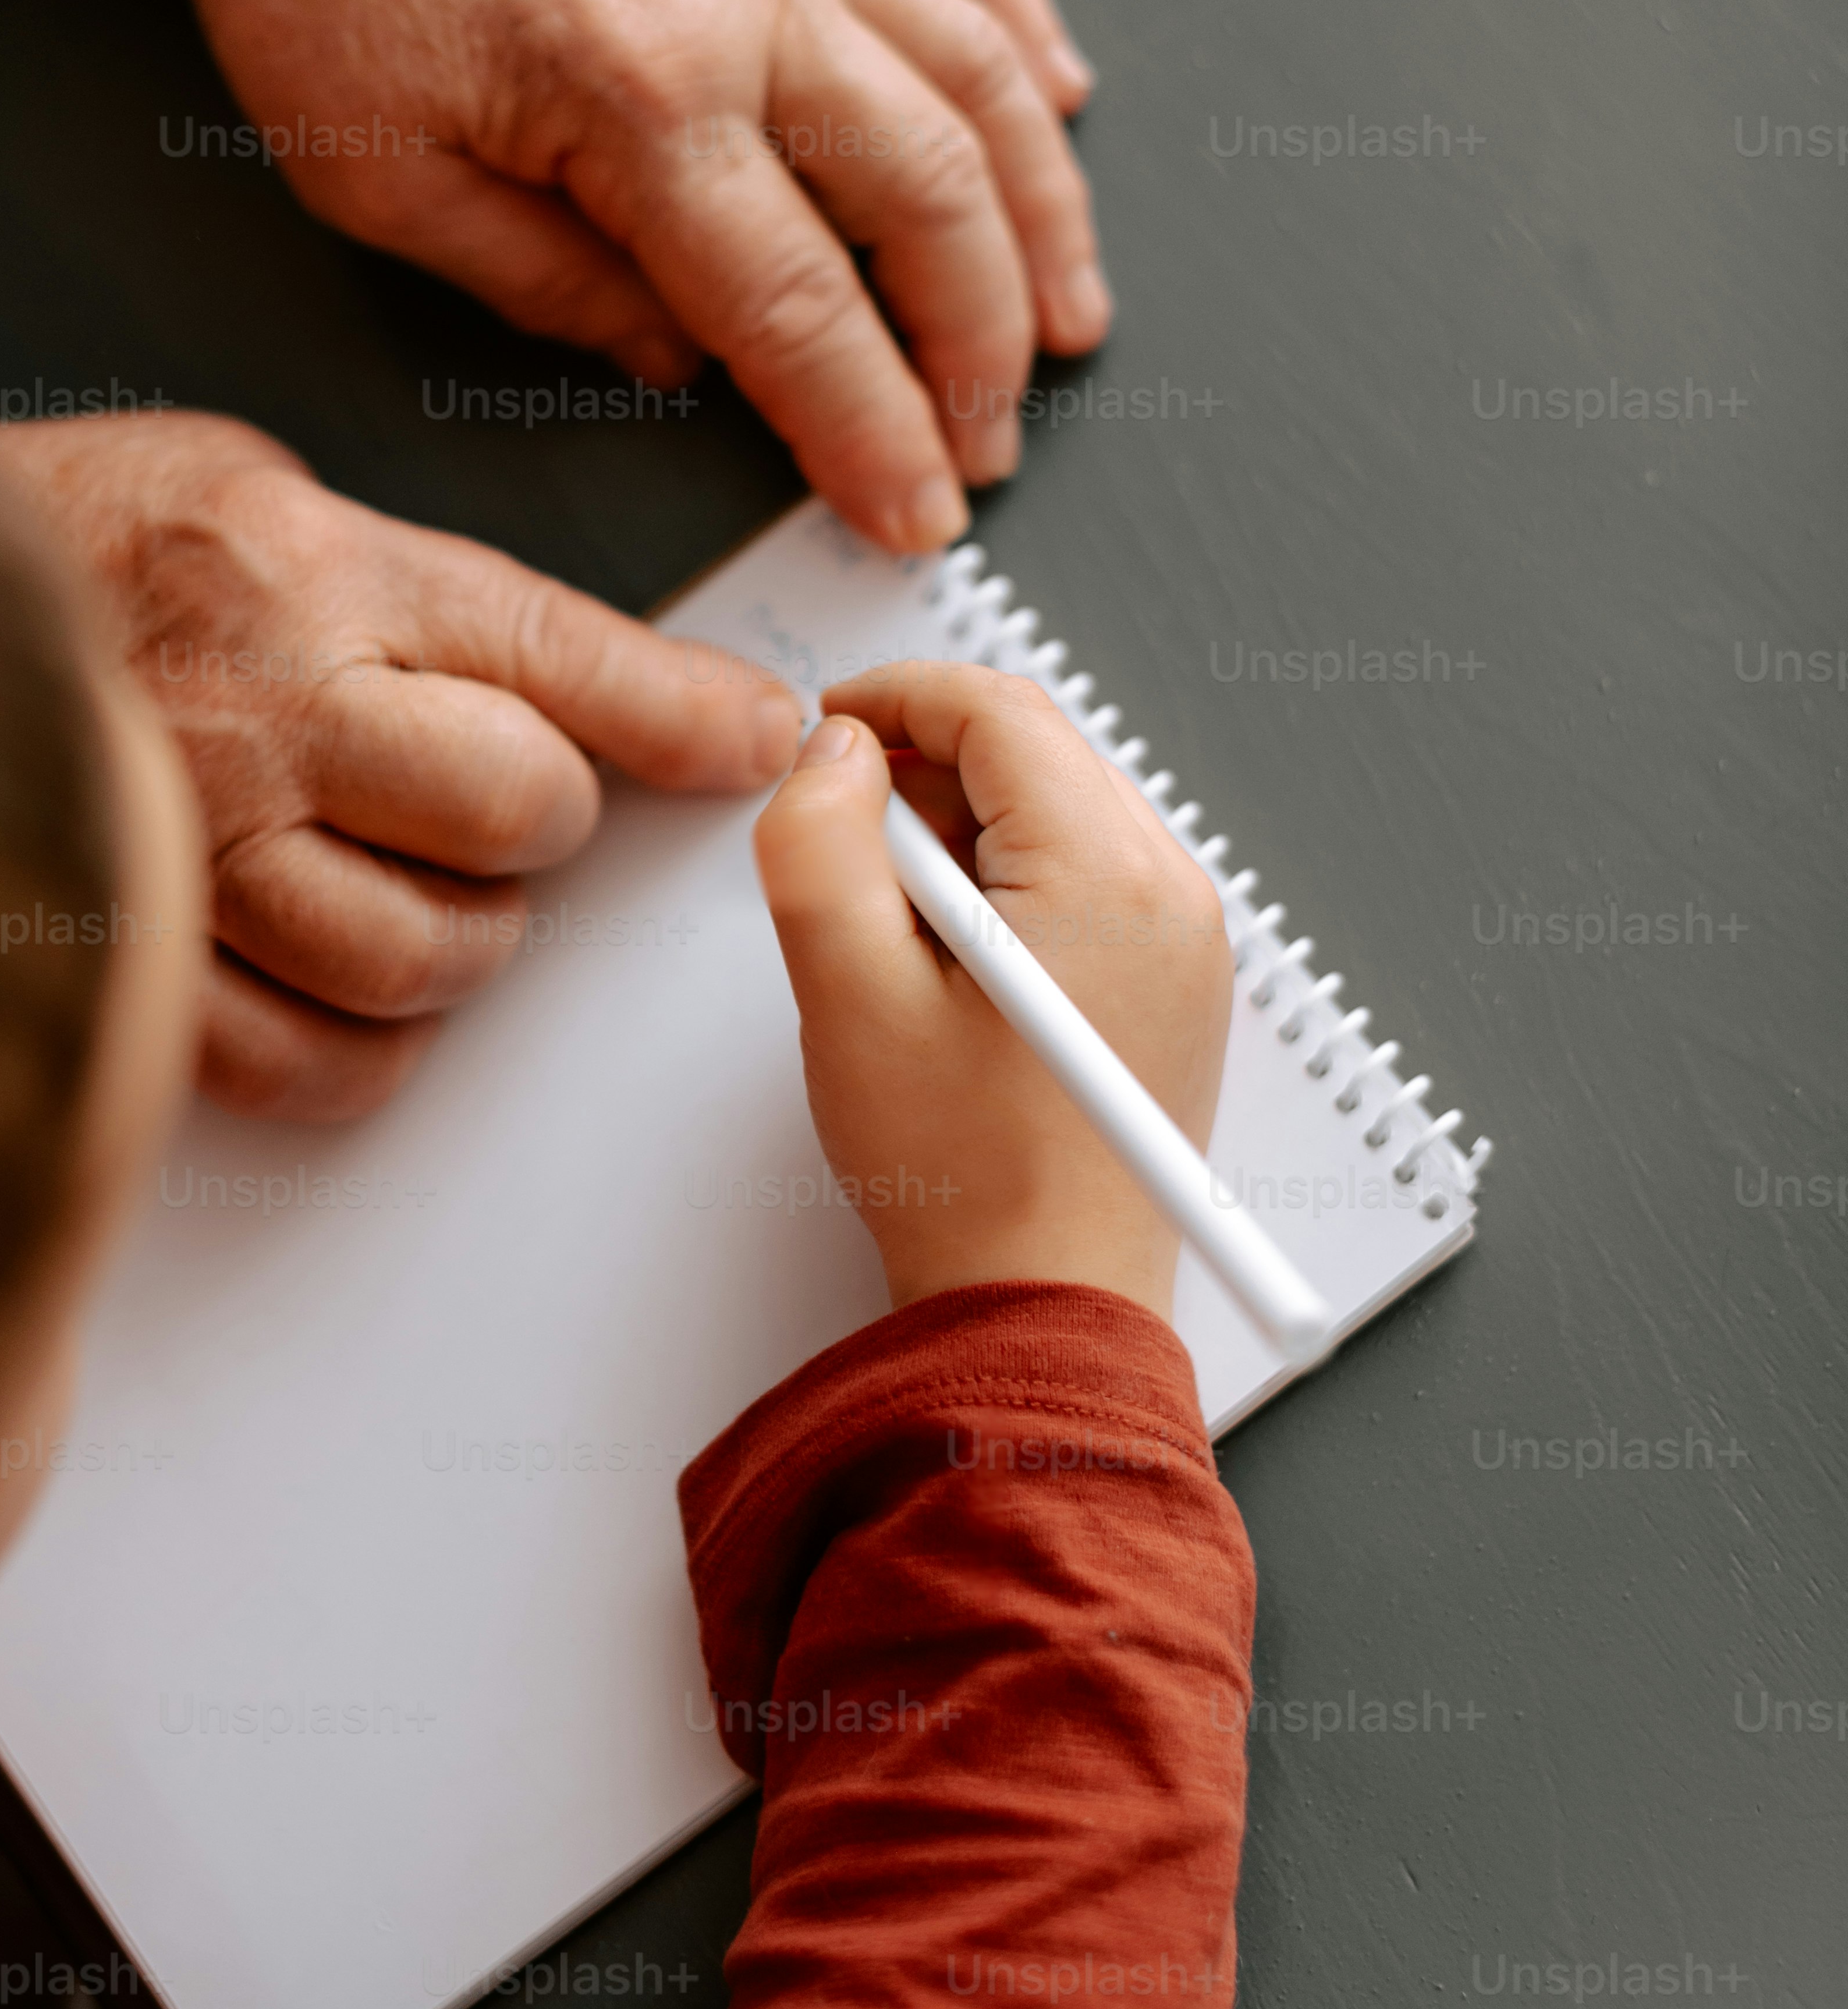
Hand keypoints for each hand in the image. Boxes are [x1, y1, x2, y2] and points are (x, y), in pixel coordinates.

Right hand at [0, 412, 797, 1119]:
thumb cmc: (72, 548)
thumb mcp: (269, 495)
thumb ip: (431, 589)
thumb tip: (607, 680)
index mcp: (309, 573)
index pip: (557, 656)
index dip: (686, 712)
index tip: (762, 738)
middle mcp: (265, 715)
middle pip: (517, 815)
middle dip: (535, 820)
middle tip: (489, 800)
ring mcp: (196, 852)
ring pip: (427, 955)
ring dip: (456, 938)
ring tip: (401, 882)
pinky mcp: (138, 966)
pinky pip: (314, 1061)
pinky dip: (363, 1046)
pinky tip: (348, 985)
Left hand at [155, 0, 1107, 553]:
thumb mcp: (384, 183)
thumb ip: (552, 289)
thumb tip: (689, 362)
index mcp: (637, 91)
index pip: (798, 306)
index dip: (874, 430)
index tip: (919, 515)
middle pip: (931, 194)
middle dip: (982, 346)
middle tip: (988, 448)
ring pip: (977, 73)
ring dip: (1043, 208)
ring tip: (1071, 316)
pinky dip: (1020, 20)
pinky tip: (1067, 96)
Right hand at [752, 667, 1230, 1315]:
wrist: (1046, 1310)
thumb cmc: (963, 1175)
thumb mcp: (848, 992)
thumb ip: (819, 843)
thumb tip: (834, 751)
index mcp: (1109, 874)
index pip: (999, 710)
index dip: (895, 698)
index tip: (823, 733)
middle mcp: (1173, 891)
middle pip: (1035, 753)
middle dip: (926, 772)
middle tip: (845, 849)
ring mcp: (1188, 941)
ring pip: (1056, 814)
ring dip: (963, 836)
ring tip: (894, 931)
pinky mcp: (1176, 986)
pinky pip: (1085, 882)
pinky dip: (1006, 888)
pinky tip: (950, 969)